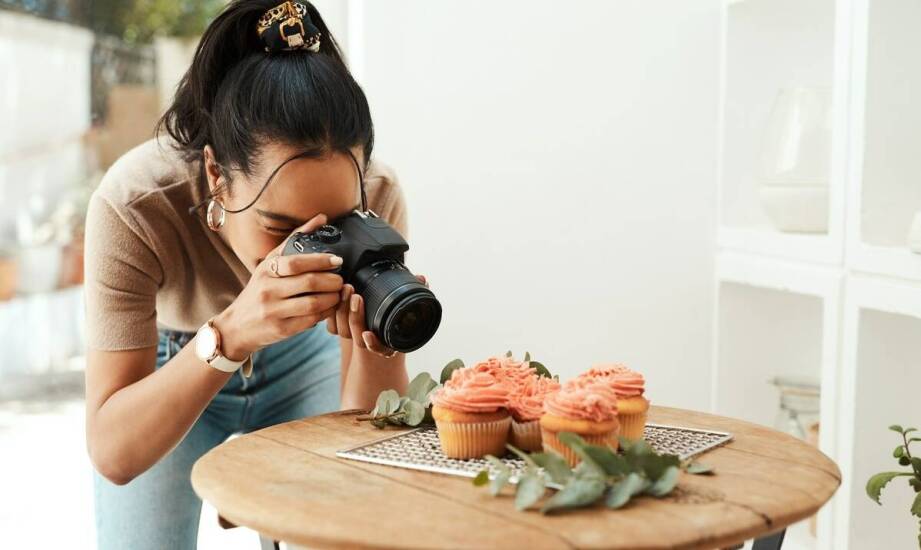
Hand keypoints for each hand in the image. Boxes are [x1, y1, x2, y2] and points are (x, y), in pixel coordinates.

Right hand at [213, 213, 344, 359]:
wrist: (236, 326)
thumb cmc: (259, 291)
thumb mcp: (270, 264)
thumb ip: (295, 240)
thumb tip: (321, 218)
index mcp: (266, 271)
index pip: (295, 262)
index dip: (320, 260)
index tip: (337, 260)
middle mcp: (268, 290)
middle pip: (308, 283)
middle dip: (332, 281)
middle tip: (341, 280)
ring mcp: (274, 311)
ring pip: (313, 303)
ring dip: (332, 298)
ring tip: (339, 293)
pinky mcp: (281, 329)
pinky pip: (310, 321)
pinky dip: (325, 313)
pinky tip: (330, 307)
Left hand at [327, 274, 428, 357]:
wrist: (376, 321)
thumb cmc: (393, 312)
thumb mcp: (405, 303)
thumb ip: (414, 292)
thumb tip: (423, 278)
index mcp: (386, 343)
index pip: (379, 349)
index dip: (372, 344)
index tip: (367, 334)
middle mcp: (370, 344)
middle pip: (357, 337)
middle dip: (354, 316)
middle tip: (355, 295)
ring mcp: (353, 337)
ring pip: (342, 330)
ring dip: (342, 309)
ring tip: (346, 288)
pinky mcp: (340, 329)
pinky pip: (332, 326)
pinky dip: (331, 312)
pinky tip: (335, 294)